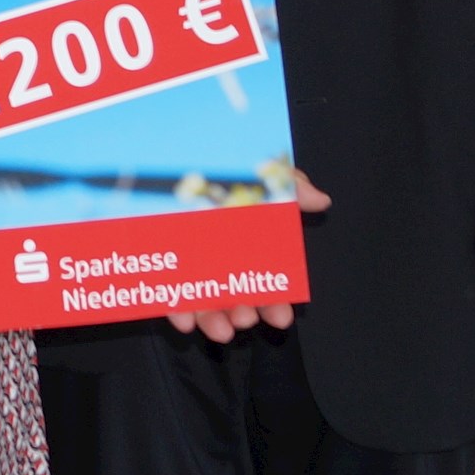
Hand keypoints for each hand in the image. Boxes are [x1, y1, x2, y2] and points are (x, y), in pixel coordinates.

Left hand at [171, 168, 326, 342]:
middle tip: (247, 318)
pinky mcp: (154, 259)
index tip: (280, 316)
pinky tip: (183, 320)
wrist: (155, 146)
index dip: (274, 299)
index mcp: (245, 235)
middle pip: (234, 292)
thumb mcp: (253, 166)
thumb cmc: (209, 156)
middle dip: (243, 310)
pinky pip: (163, 291)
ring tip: (222, 328)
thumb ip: (288, 184)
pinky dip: (173, 308)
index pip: (264, 276)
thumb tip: (321, 200)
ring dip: (212, 318)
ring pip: (201, 298)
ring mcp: (185, 257)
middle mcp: (216, 250)